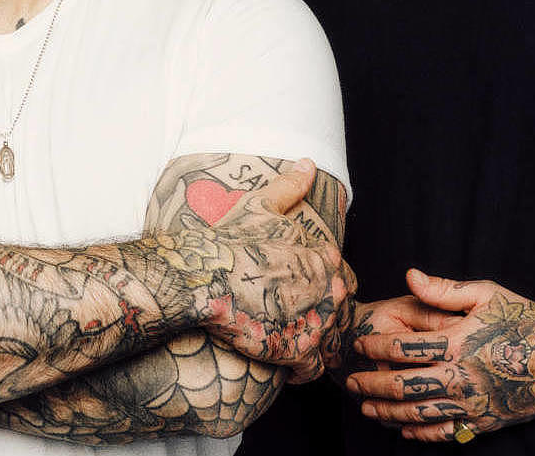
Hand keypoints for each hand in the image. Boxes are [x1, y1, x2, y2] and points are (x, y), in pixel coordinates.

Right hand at [193, 160, 349, 380]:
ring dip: (313, 338)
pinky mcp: (293, 351)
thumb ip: (290, 186)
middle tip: (288, 311)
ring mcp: (310, 321)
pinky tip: (285, 361)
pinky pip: (313, 369)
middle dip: (319, 310)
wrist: (197, 277)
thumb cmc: (226, 240)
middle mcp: (323, 290)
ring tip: (286, 335)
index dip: (318, 279)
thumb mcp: (260, 206)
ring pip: (328, 338)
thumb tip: (309, 164)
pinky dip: (303, 369)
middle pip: (336, 308)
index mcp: (320, 257)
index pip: (338, 274)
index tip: (295, 283)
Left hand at [344, 269, 534, 442]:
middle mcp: (462, 378)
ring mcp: (473, 404)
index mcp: (458, 343)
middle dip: (372, 384)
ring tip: (367, 407)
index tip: (360, 344)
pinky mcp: (484, 422)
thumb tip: (409, 276)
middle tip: (352, 381)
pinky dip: (421, 434)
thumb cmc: (524, 319)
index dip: (375, 346)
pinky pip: (446, 432)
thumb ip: (443, 289)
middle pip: (403, 385)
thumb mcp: (486, 294)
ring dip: (388, 412)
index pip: (402, 347)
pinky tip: (404, 430)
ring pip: (419, 413)